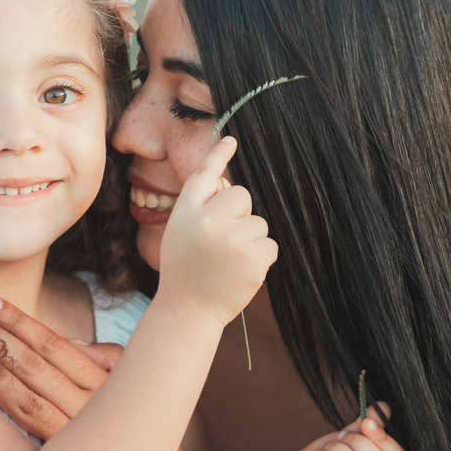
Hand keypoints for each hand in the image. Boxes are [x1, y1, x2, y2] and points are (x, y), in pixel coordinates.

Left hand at [0, 298, 119, 440]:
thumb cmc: (129, 417)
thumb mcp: (127, 378)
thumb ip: (104, 357)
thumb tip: (70, 342)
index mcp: (101, 381)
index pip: (53, 344)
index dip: (19, 320)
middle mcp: (88, 406)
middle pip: (35, 366)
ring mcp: (71, 434)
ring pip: (25, 397)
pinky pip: (23, 423)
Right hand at [157, 137, 277, 326]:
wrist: (189, 311)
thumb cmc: (186, 270)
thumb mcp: (180, 233)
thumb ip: (200, 209)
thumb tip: (230, 186)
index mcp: (186, 213)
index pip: (204, 176)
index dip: (218, 156)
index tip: (230, 139)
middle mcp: (208, 221)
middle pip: (241, 196)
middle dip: (239, 215)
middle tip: (221, 243)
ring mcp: (232, 240)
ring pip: (259, 223)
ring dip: (250, 240)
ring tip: (228, 262)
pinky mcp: (253, 260)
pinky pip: (270, 245)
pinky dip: (261, 258)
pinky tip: (241, 272)